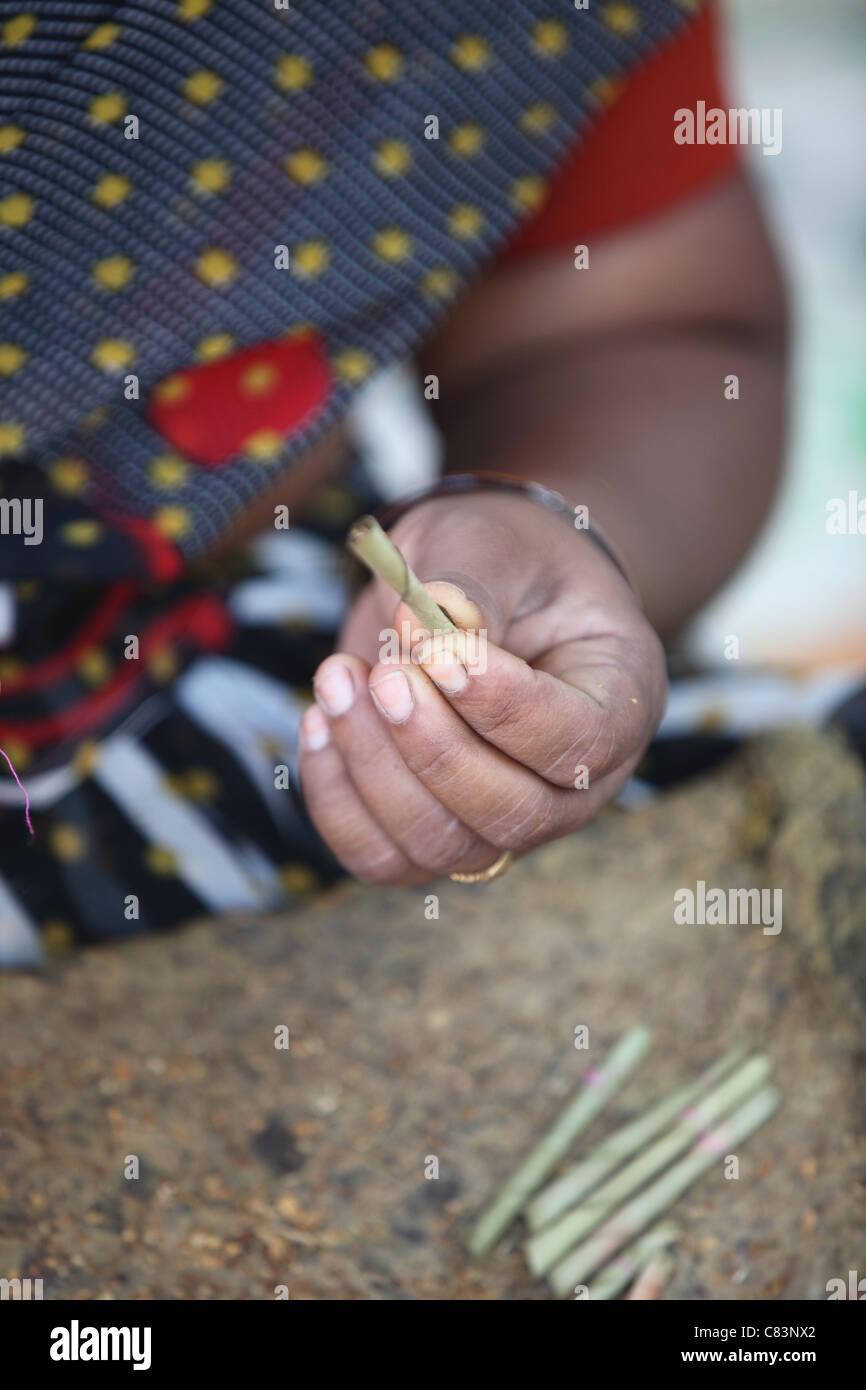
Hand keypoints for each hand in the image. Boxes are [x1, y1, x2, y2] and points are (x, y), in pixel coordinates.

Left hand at [298, 491, 666, 883]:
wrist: (474, 583)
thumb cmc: (500, 558)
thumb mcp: (492, 546)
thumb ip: (467, 590)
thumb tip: (421, 640)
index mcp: (620, 701)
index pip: (578, 741)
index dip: (502, 708)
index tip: (433, 648)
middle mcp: (575, 782)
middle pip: (512, 814)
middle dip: (431, 747)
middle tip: (381, 672)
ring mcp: (506, 821)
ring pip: (441, 844)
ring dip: (373, 767)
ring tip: (338, 676)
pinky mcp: (436, 835)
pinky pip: (383, 857)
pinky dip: (336, 800)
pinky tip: (318, 723)